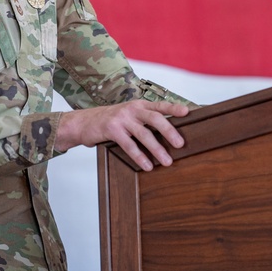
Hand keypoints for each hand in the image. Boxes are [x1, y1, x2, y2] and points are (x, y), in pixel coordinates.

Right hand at [56, 100, 188, 170]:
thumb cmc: (111, 120)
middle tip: (181, 144)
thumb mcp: (128, 115)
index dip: (173, 108)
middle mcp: (132, 109)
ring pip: (144, 134)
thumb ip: (144, 120)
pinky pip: (129, 145)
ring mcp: (122, 119)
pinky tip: (147, 166)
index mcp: (139, 105)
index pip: (159, 105)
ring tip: (167, 161)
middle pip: (155, 119)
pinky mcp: (112, 130)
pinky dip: (139, 156)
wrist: (83, 122)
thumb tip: (167, 132)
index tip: (188, 112)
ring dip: (157, 149)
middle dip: (169, 131)